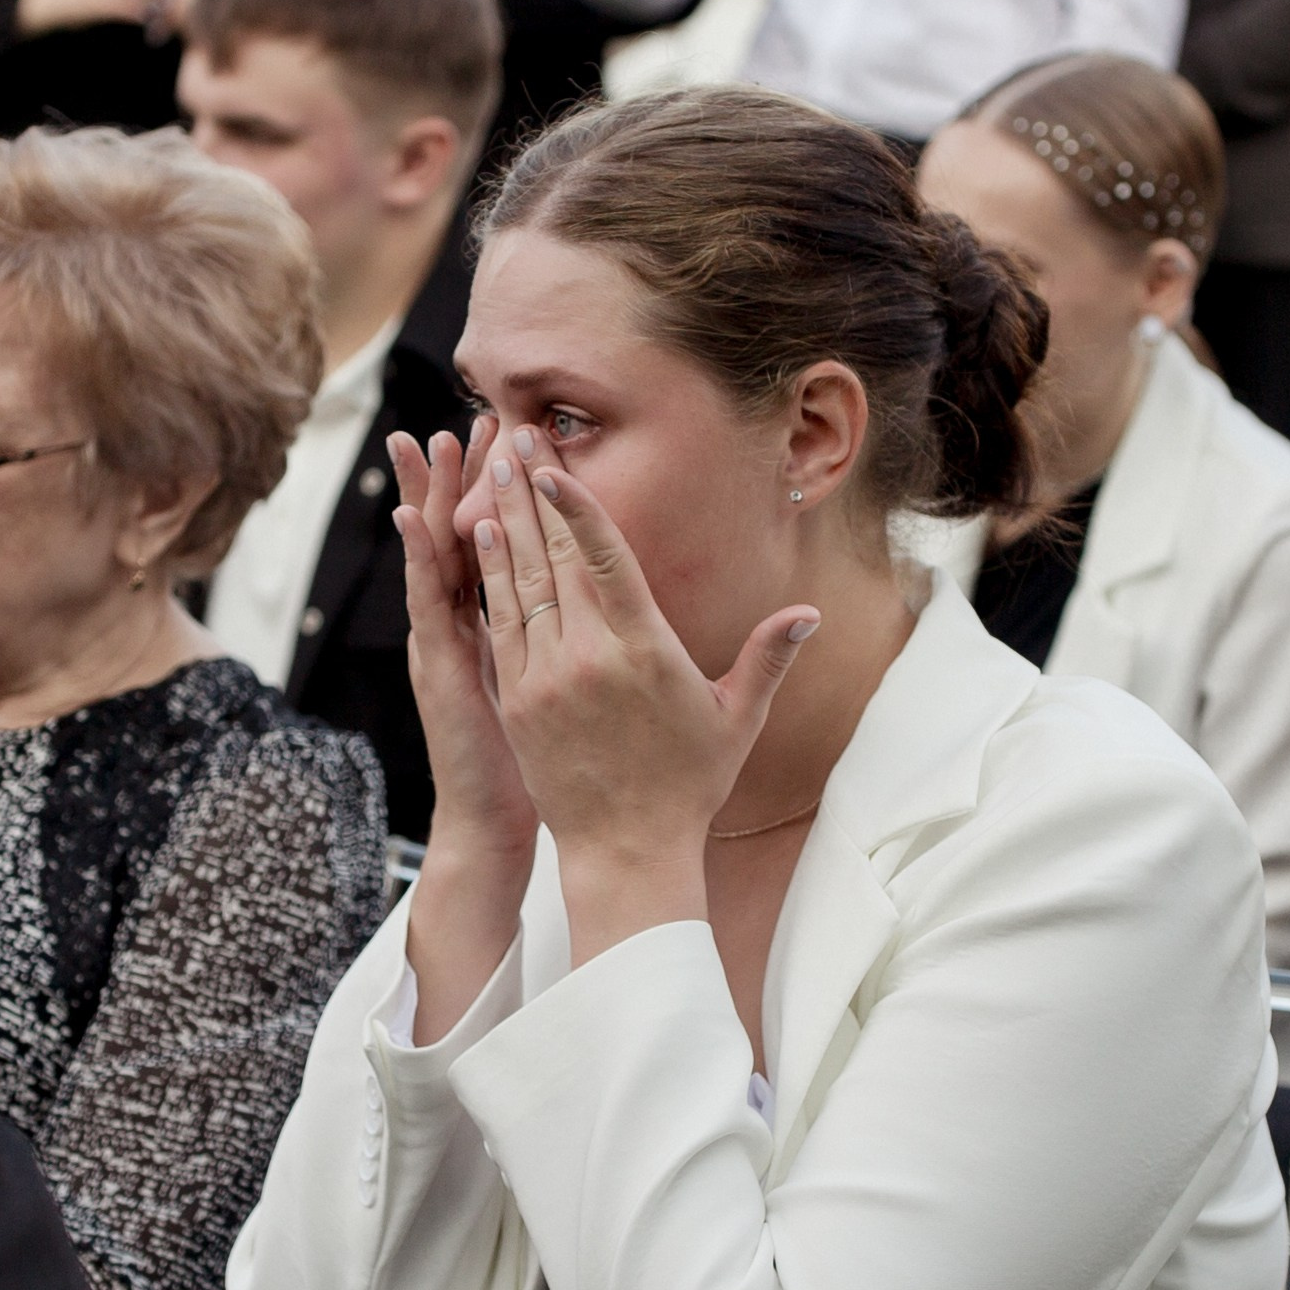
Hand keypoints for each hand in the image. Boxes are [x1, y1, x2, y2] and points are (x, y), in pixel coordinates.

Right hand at [393, 421, 538, 860]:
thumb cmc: (544, 761)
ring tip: (426, 442)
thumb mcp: (561, 688)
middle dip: (464, 477)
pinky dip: (418, 560)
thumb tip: (611, 602)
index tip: (518, 438)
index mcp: (502, 625)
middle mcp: (466, 626)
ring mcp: (445, 644)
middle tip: (468, 416)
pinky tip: (412, 517)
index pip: (501, 543)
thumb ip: (573, 639)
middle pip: (462, 534)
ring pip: (437, 558)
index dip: (509, 492)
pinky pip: (428, 605)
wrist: (499, 822)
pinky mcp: (439, 669)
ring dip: (432, 499)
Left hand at [476, 424, 817, 963]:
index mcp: (645, 652)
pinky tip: (481, 538)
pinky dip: (488, 577)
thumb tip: (808, 613)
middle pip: (554, 558)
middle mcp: (588, 657)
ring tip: (492, 469)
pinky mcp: (516, 701)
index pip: (605, 560)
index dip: (575, 506)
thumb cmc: (688, 785)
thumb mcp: (737, 720)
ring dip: (503, 521)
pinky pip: (498, 625)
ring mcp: (545, 679)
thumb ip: (767, 657)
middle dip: (531, 492)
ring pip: (518, 583)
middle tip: (516, 436)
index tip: (551, 465)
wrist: (626, 852)